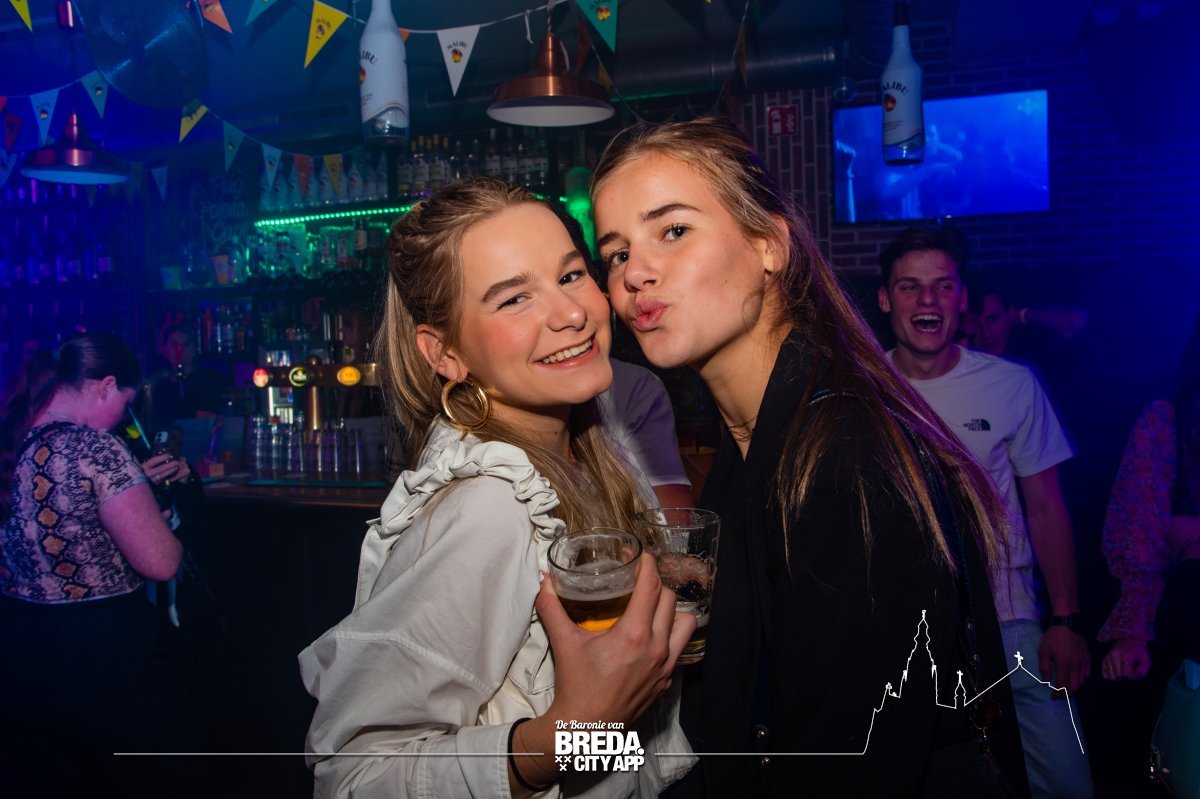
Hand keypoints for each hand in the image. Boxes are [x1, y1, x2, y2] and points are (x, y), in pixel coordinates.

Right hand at [142, 453, 188, 484]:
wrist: (138, 479)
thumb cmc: (144, 468)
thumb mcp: (146, 462)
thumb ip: (152, 458)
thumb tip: (162, 451)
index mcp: (144, 466)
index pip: (154, 461)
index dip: (162, 457)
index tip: (169, 455)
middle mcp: (147, 473)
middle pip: (160, 468)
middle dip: (170, 465)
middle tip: (177, 462)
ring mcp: (150, 480)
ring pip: (162, 475)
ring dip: (170, 471)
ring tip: (176, 467)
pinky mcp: (153, 485)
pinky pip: (162, 480)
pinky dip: (168, 476)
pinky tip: (173, 473)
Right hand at [537, 552, 695, 724]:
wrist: (585, 729)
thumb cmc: (576, 686)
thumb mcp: (564, 643)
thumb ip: (551, 607)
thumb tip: (543, 581)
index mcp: (634, 634)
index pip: (652, 587)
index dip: (649, 565)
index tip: (641, 557)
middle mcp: (656, 648)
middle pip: (669, 599)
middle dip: (656, 585)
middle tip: (639, 581)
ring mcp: (665, 667)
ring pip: (684, 624)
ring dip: (671, 611)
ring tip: (653, 608)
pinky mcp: (666, 681)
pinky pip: (678, 649)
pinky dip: (670, 636)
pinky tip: (652, 637)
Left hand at [1038, 625, 1090, 693]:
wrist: (1068, 623)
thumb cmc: (1053, 637)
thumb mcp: (1043, 651)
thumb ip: (1045, 667)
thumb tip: (1046, 681)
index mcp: (1064, 665)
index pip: (1063, 686)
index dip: (1058, 695)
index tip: (1053, 697)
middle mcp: (1077, 666)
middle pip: (1074, 687)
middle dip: (1066, 694)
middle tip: (1059, 694)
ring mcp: (1084, 663)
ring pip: (1082, 682)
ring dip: (1074, 687)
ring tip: (1066, 686)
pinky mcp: (1089, 658)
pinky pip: (1087, 674)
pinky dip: (1081, 679)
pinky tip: (1075, 676)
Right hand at [1101, 639, 1150, 681]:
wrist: (1130, 642)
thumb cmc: (1139, 654)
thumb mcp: (1146, 661)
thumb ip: (1142, 671)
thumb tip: (1133, 678)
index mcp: (1126, 654)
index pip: (1126, 673)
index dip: (1131, 677)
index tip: (1134, 674)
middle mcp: (1114, 654)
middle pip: (1118, 675)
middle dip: (1124, 677)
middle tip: (1129, 673)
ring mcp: (1108, 657)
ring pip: (1111, 675)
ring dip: (1117, 677)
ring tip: (1123, 672)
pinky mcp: (1104, 660)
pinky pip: (1105, 674)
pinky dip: (1111, 676)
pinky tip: (1116, 673)